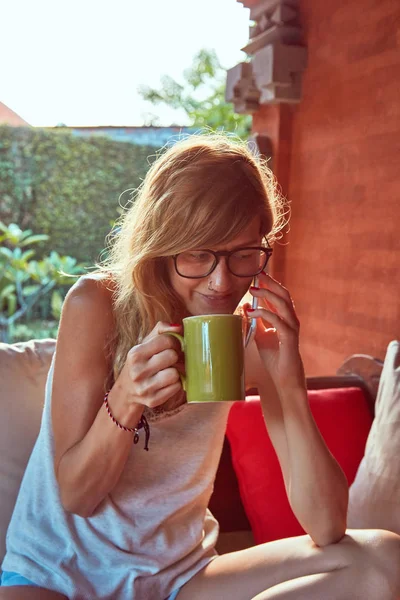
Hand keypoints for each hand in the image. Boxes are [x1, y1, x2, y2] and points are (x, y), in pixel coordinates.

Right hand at [116, 322, 182, 408]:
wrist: (126, 391)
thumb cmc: (141, 362)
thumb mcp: (145, 343)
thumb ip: (161, 330)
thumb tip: (178, 327)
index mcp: (135, 354)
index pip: (167, 340)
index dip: (175, 342)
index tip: (173, 346)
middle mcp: (137, 371)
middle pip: (172, 356)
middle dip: (175, 357)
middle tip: (172, 359)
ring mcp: (144, 388)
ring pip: (175, 374)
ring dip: (176, 372)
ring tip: (169, 371)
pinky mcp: (152, 401)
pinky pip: (176, 388)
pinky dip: (175, 384)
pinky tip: (167, 382)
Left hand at [244, 272, 305, 390]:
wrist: (284, 379)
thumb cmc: (275, 358)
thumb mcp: (261, 335)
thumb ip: (256, 321)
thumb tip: (245, 306)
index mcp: (286, 318)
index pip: (280, 295)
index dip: (270, 283)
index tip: (258, 274)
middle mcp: (292, 320)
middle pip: (284, 295)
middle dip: (271, 283)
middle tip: (257, 275)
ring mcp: (292, 329)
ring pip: (283, 305)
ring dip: (267, 295)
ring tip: (253, 290)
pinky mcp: (290, 339)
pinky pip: (279, 322)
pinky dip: (265, 314)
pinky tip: (253, 312)